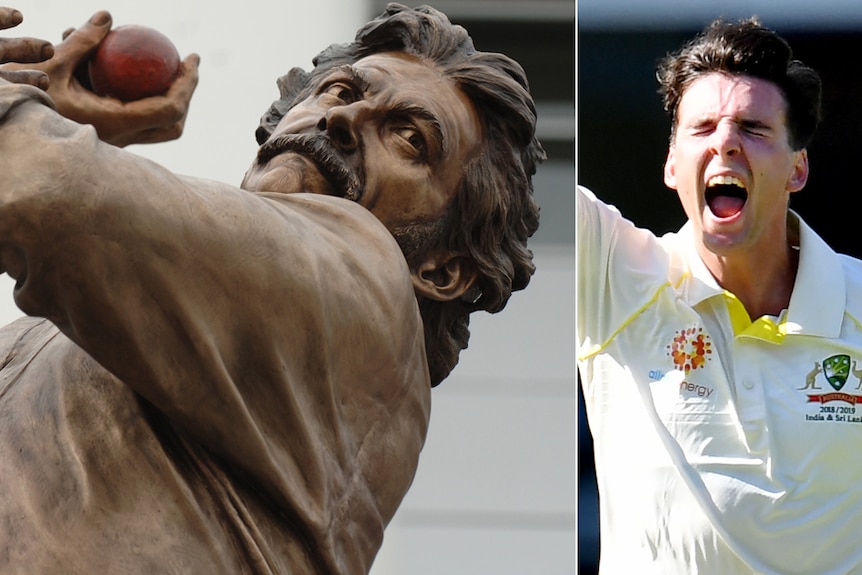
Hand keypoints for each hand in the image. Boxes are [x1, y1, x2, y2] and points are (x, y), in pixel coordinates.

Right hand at [2, 11, 199, 146]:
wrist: (12, 137)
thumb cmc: (27, 101)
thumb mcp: (50, 65)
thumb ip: (81, 41)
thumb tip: (107, 16)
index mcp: (117, 124)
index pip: (170, 109)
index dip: (188, 85)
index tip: (191, 57)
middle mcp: (122, 138)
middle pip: (173, 124)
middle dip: (185, 94)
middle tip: (183, 62)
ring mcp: (116, 140)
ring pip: (156, 124)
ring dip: (164, 94)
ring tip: (159, 62)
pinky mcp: (107, 135)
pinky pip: (134, 115)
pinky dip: (137, 93)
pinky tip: (122, 66)